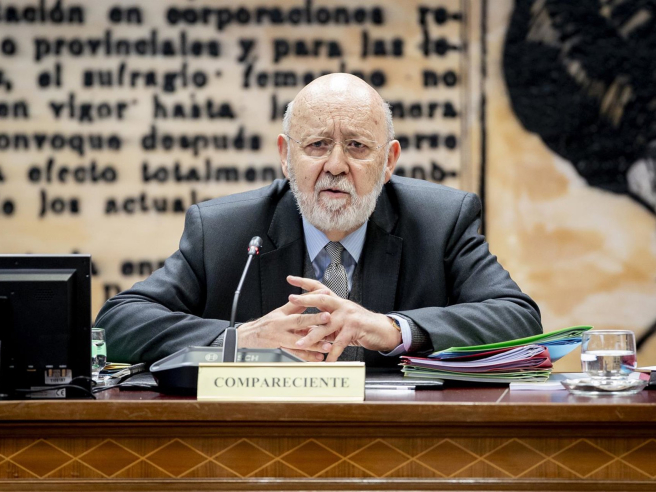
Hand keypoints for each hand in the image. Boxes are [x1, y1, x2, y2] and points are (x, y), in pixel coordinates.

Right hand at [237, 296, 333, 361]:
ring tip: (327, 346)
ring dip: (314, 345)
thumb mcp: (279, 312)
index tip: (323, 300)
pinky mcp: (281, 352)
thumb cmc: (266, 324)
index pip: (298, 308)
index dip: (310, 303)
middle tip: (328, 319)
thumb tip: (311, 296)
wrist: (247, 338)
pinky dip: (307, 357)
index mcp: (282, 317)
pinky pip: (295, 355)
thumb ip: (295, 306)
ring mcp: (280, 341)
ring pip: (299, 342)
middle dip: (314, 321)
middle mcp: (281, 328)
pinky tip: (317, 358)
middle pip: (299, 323)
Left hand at [286, 276, 401, 361]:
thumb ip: (326, 324)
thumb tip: (308, 330)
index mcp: (337, 302)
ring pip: (326, 325)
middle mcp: (342, 306)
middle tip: (291, 298)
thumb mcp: (341, 322)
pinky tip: (326, 361)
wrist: (382, 330)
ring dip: (312, 337)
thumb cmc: (360, 326)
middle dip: (305, 299)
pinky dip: (332, 354)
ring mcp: (348, 316)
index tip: (291, 279)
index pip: (319, 288)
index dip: (305, 283)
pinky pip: (339, 343)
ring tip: (300, 344)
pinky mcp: (354, 328)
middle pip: (321, 299)